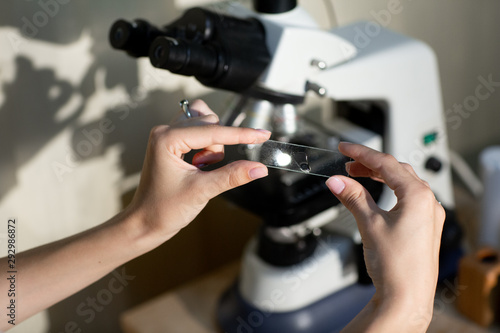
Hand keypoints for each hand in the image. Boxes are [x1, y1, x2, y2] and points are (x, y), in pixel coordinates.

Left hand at [128, 99, 270, 242]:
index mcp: (167, 138)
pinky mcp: (172, 142)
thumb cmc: (164, 209)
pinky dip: (206, 146)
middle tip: (205, 170)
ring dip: (212, 145)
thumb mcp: (202, 191)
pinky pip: (199, 131)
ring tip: (200, 168)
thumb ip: (232, 176)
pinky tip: (198, 164)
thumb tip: (259, 168)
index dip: (241, 134)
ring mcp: (168, 134)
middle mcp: (165, 131)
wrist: (145, 223)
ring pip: (206, 124)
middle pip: (210, 123)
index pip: (213, 131)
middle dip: (216, 147)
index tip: (263, 135)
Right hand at [326, 142, 444, 331]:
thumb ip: (353, 197)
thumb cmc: (396, 266)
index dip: (361, 153)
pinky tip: (378, 196)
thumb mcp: (369, 224)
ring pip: (404, 183)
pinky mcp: (425, 227)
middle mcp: (429, 203)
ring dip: (380, 176)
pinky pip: (409, 198)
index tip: (344, 147)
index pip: (386, 163)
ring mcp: (429, 215)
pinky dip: (390, 191)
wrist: (407, 298)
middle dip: (370, 164)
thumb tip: (336, 181)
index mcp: (418, 196)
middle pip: (397, 170)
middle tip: (348, 164)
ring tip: (358, 176)